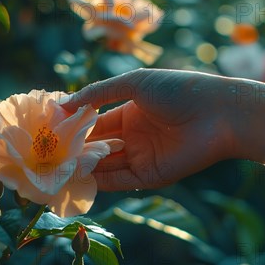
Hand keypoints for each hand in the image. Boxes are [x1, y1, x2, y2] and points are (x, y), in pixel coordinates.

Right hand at [60, 69, 235, 190]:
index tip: (47, 132)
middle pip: (96, 146)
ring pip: (104, 165)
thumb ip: (97, 93)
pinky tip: (80, 177)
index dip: (72, 127)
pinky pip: (120, 180)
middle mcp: (132, 136)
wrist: (218, 113)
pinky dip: (100, 180)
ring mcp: (141, 157)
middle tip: (45, 155)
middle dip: (73, 151)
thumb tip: (61, 104)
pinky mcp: (150, 176)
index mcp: (128, 112)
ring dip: (83, 167)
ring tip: (55, 168)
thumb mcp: (133, 83)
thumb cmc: (177, 90)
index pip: (93, 123)